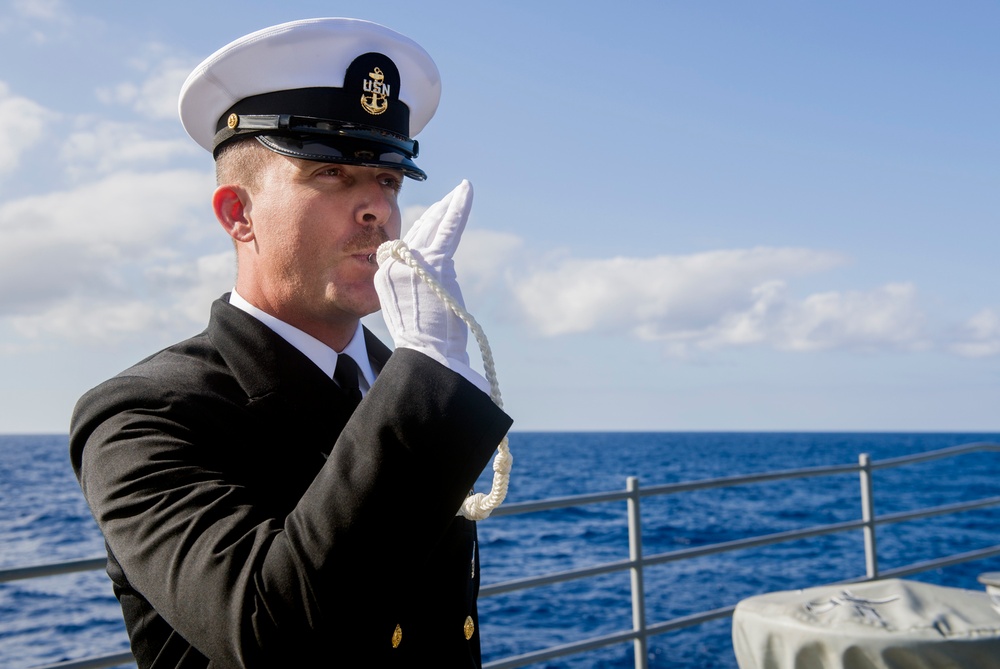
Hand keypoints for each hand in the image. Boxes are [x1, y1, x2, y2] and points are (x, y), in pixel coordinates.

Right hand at [375, 180, 487, 390]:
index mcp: (385, 274)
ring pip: (436, 226)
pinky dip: (459, 207)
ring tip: (462, 192)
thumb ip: (414, 284)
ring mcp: (414, 260)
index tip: (435, 217)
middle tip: (449, 197)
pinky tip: (466, 190)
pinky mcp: (435, 261)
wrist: (427, 351)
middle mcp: (396, 263)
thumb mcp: (407, 308)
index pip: (405, 246)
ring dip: (451, 207)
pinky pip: (449, 228)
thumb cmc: (424, 339)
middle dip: (437, 212)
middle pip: (419, 231)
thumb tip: (437, 269)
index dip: (422, 230)